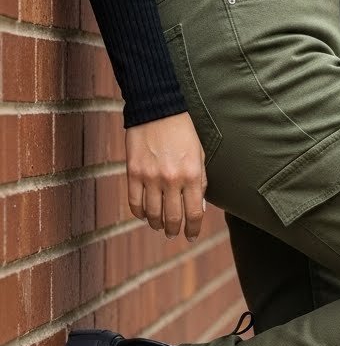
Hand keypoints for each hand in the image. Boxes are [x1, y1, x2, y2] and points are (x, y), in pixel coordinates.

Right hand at [125, 112, 207, 242]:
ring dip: (156, 224)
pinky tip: (143, 215)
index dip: (193, 229)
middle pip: (173, 217)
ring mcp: (151, 177)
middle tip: (174, 234)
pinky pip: (134, 202)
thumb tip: (197, 207)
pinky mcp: (133, 173)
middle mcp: (172, 179)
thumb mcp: (199, 155)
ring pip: (152, 214)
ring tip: (159, 225)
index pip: (194, 213)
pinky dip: (139, 213)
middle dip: (174, 230)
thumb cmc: (182, 132)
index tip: (191, 235)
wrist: (157, 110)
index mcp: (192, 175)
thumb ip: (200, 181)